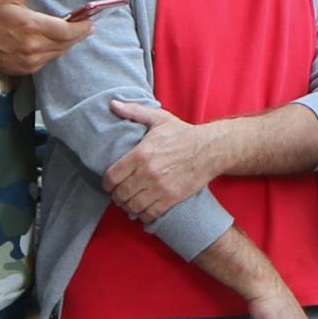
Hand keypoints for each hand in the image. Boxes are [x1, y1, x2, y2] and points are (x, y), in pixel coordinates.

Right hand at [0, 0, 98, 79]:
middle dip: (79, 34)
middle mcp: (34, 45)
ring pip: (59, 52)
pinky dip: (56, 50)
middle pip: (66, 42)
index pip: (66, 29)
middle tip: (88, 27)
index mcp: (31, 25)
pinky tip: (58, 43)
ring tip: (75, 34)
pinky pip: (49, 59)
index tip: (90, 22)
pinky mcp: (28, 68)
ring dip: (69, 43)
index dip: (81, 27)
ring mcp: (31, 59)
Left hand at [104, 98, 218, 220]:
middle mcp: (148, 173)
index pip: (112, 176)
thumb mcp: (158, 118)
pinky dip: (142, 215)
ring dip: (127, 206)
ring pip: (133, 206)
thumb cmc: (182, 133)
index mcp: (141, 154)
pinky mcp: (172, 199)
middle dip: (116, 196)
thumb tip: (113, 103)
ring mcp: (160, 188)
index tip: (109, 184)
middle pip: (121, 194)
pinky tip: (142, 210)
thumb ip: (134, 111)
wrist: (210, 150)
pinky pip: (149, 214)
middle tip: (118, 194)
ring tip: (128, 202)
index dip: (107, 183)